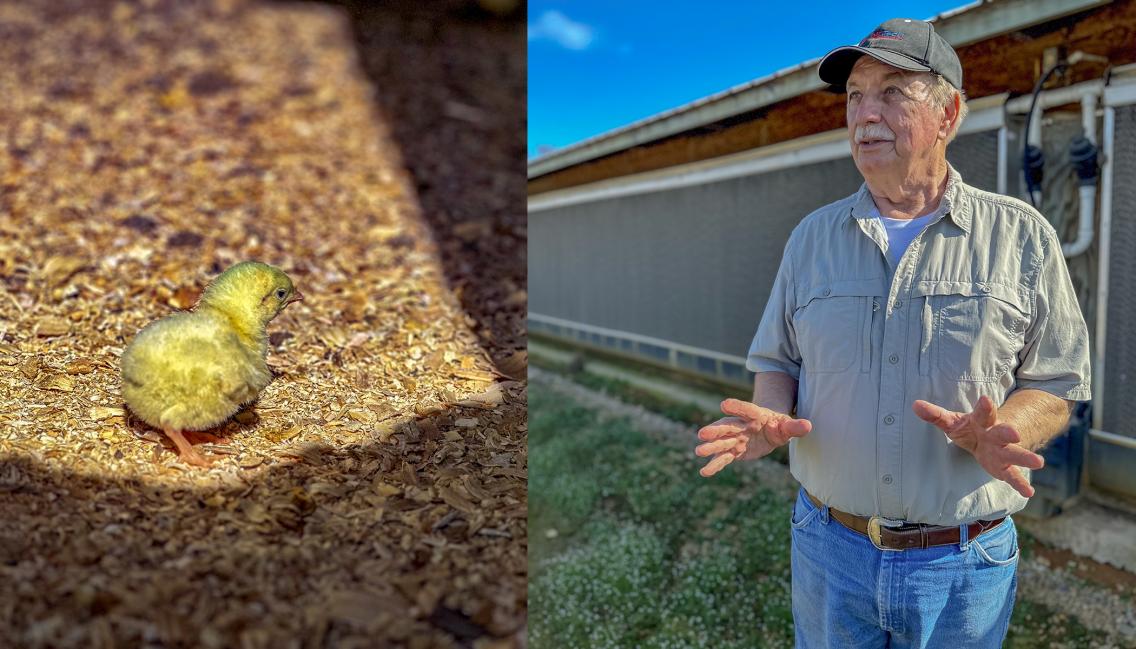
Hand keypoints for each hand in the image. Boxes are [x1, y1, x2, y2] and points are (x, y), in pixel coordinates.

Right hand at [695, 398, 811, 477]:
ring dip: (710, 447)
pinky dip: (714, 465)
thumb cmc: (778, 425)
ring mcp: (735, 439)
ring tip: (698, 451)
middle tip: (702, 433)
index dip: (736, 407)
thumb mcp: (787, 426)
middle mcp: (741, 426)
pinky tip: (704, 472)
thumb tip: (808, 426)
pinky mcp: (734, 452)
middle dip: (715, 430)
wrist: (769, 431)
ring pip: (722, 443)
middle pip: (728, 427)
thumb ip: (795, 426)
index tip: (724, 404)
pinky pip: (723, 458)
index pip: (745, 409)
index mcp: (755, 415)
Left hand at [912, 395, 1044, 497]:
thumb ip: (935, 415)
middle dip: (1009, 432)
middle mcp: (996, 435)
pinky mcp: (1004, 467)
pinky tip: (1029, 493)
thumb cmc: (969, 427)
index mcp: (982, 421)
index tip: (986, 400)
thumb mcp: (952, 421)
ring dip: (1025, 457)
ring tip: (1039, 463)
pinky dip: (1021, 484)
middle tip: (1015, 433)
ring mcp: (1002, 451)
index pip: (983, 413)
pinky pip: (1013, 475)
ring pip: (1015, 453)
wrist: (992, 435)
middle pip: (1003, 432)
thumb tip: (915, 405)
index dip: (985, 407)